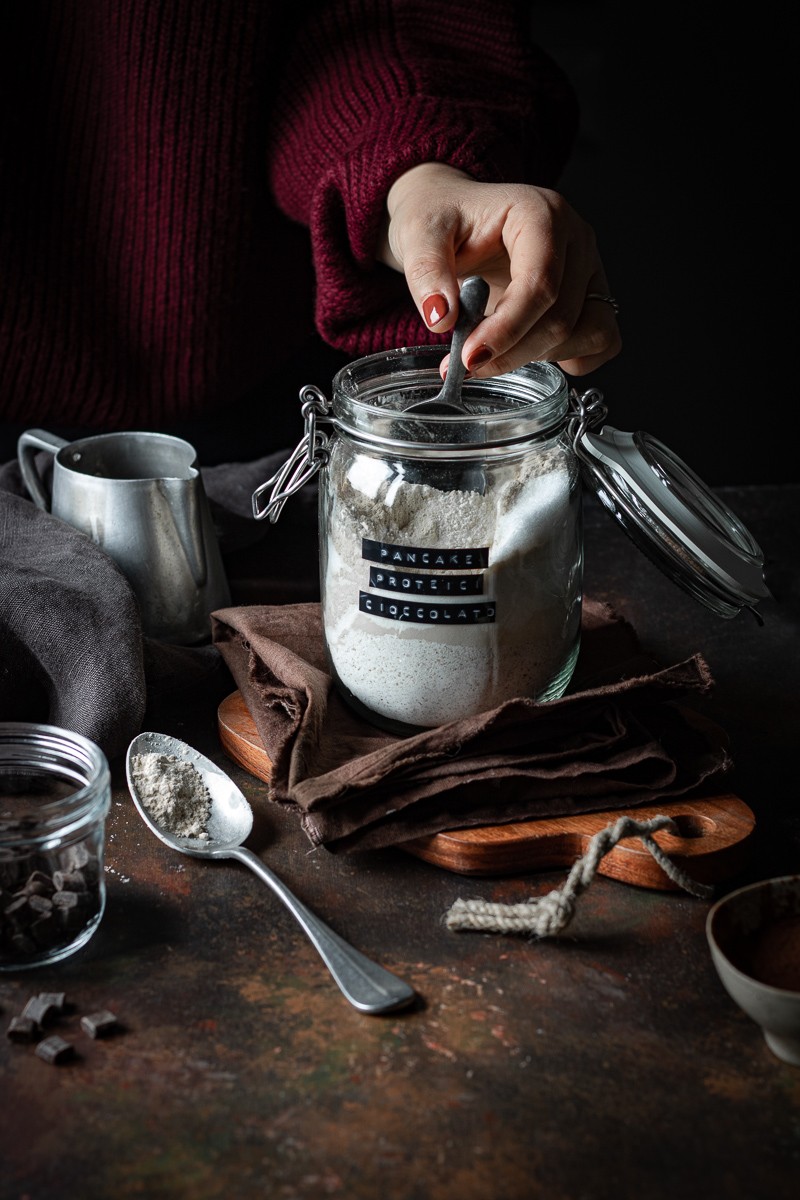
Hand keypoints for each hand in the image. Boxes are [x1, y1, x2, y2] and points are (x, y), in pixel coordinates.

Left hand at [378, 162, 620, 378]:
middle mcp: (575, 239)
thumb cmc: (442, 217)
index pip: (540, 285)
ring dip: (540, 358)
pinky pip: (601, 340)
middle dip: (513, 352)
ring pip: (588, 333)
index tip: (469, 359)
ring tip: (495, 351)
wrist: (453, 214)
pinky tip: (528, 351)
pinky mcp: (591, 294)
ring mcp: (589, 268)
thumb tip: (441, 318)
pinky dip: (570, 358)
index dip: (506, 330)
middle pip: (562, 318)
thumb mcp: (419, 234)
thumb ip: (427, 272)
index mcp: (540, 214)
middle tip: (467, 363)